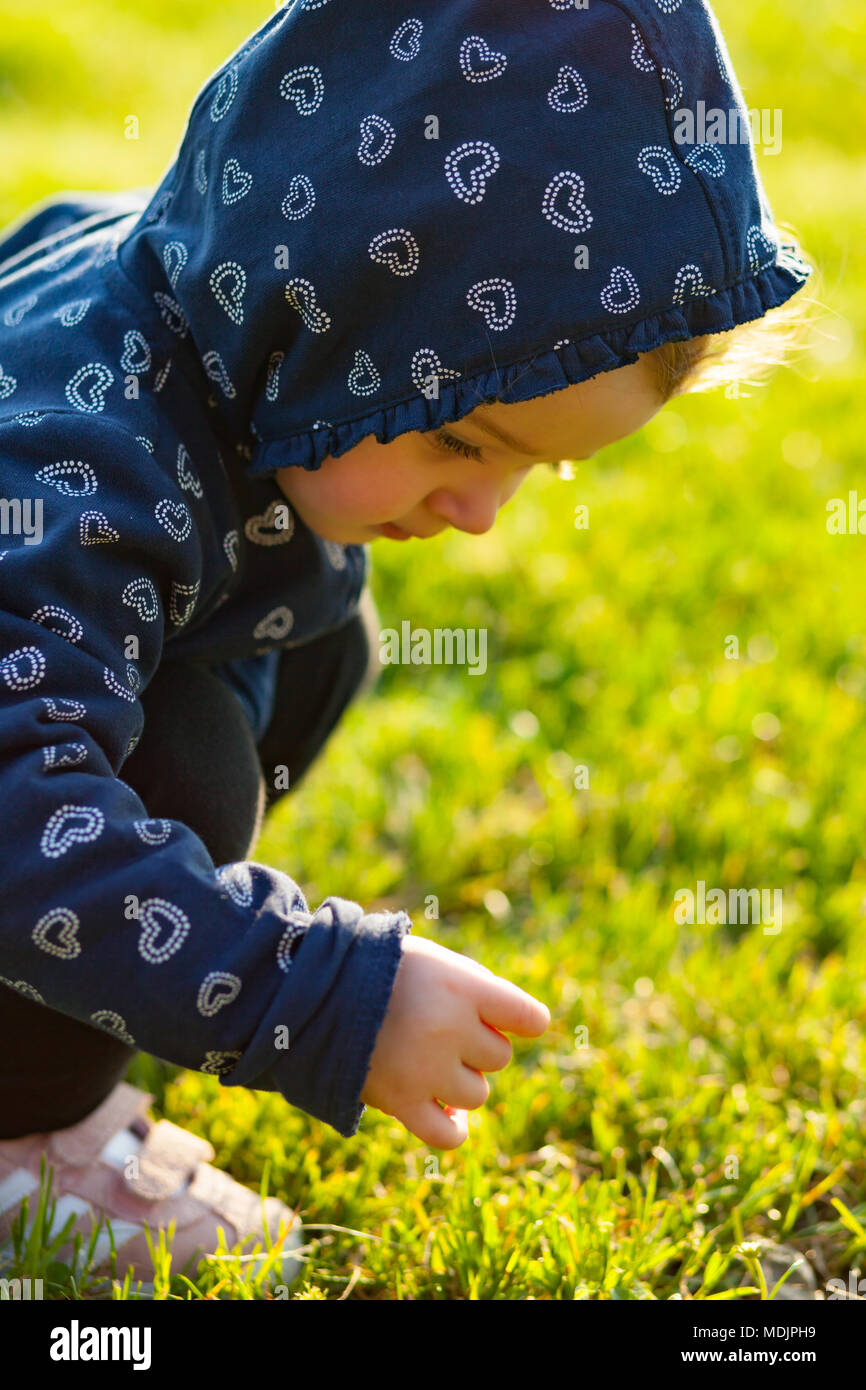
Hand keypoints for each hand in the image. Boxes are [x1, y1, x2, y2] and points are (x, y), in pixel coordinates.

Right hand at [360, 934, 549, 1148]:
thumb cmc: (378, 967)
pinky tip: (449, 1114)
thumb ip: (475, 986)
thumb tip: (512, 1025)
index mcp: (464, 988)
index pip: (529, 1018)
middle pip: (498, 1056)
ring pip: (477, 1094)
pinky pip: (446, 1135)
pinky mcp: (400, 1102)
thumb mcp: (432, 958)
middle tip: (440, 1027)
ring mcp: (426, 1070)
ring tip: (429, 1061)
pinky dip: (454, 1129)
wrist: (313, 990)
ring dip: (461, 1081)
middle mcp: (451, 1030)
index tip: (511, 1020)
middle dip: (477, 1045)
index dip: (523, 1020)